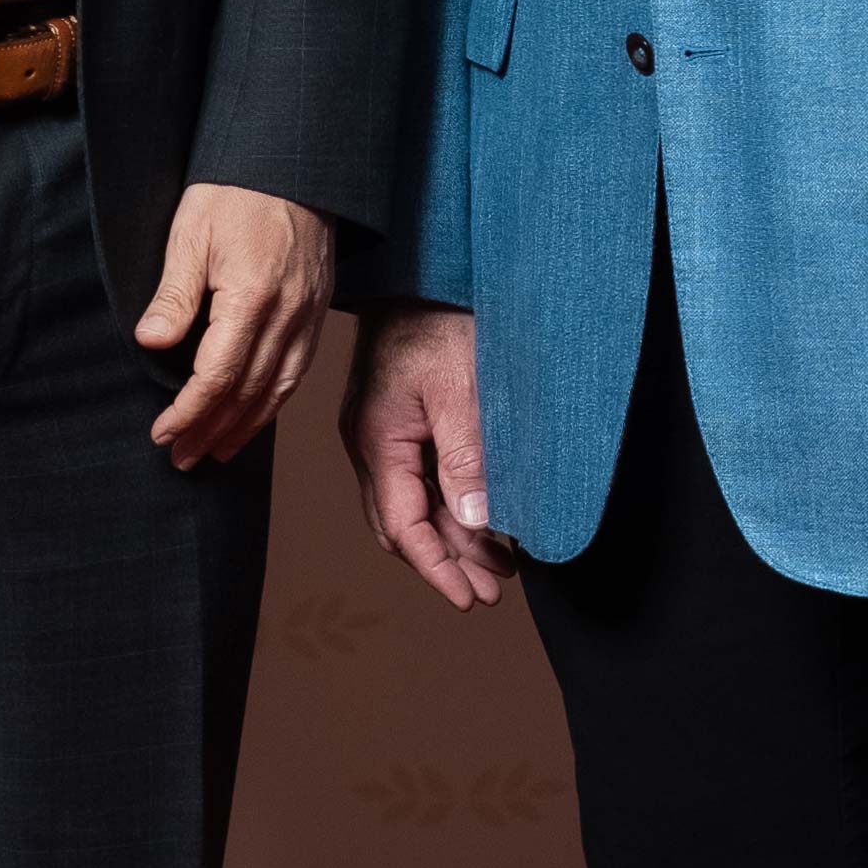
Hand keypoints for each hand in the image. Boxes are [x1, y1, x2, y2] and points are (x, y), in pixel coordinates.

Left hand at [135, 185, 333, 467]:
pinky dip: (274, 401)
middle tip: (182, 458)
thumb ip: (174, 295)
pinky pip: (297, 370)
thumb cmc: (237, 190)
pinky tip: (255, 413)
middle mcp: (288, 315)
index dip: (188, 412)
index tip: (162, 432)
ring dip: (245, 426)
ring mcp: (309, 315)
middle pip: (248, 393)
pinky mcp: (318, 310)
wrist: (293, 161)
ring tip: (216, 451)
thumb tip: (151, 344)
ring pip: (279, 389)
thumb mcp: (191, 234)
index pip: (218, 377)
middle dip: (212, 431)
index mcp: (252, 298)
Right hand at [336, 306, 498, 610]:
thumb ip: (466, 458)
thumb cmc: (438, 319)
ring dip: (453, 539)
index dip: (435, 568)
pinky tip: (483, 520)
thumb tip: (476, 523)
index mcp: (377, 439)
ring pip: (414, 505)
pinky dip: (452, 507)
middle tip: (489, 592)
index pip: (401, 525)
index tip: (468, 597)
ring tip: (496, 568)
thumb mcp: (462, 389)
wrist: (424, 270)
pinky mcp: (400, 421)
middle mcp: (371, 443)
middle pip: (402, 524)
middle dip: (446, 563)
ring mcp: (382, 433)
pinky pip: (421, 479)